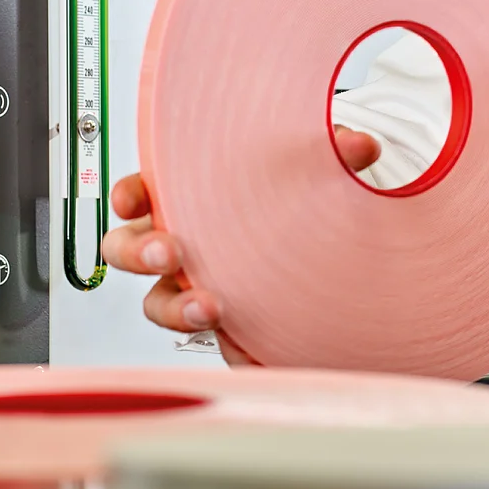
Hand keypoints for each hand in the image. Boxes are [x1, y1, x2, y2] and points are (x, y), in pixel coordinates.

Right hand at [100, 128, 381, 365]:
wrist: (325, 253)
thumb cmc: (294, 199)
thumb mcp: (315, 167)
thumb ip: (335, 153)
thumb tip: (359, 146)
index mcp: (187, 198)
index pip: (140, 192)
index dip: (129, 195)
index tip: (134, 200)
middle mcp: (181, 244)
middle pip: (129, 251)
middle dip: (139, 254)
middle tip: (168, 254)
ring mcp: (195, 285)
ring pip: (158, 302)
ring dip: (174, 308)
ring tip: (208, 309)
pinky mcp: (224, 323)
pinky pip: (206, 337)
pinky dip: (221, 341)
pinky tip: (242, 340)